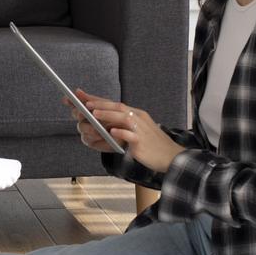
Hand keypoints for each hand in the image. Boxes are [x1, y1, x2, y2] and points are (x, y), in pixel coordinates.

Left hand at [64, 89, 185, 172]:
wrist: (172, 157)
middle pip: (119, 107)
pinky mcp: (142, 142)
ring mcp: (141, 130)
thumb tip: (103, 123)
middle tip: (86, 103)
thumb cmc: (152, 146)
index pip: (116, 104)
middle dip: (101, 104)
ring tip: (94, 113)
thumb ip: (122, 125)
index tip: (83, 96)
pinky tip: (111, 131)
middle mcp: (139, 119)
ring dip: (108, 114)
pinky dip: (121, 132)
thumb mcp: (137, 131)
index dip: (99, 100)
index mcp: (136, 115)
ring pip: (124, 118)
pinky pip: (131, 136)